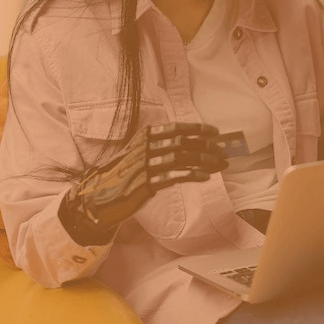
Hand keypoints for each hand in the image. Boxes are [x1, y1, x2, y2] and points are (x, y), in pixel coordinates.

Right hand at [59, 122, 227, 244]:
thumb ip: (160, 145)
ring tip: (219, 165)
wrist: (100, 195)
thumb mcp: (139, 152)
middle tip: (222, 152)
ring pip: (181, 159)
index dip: (198, 129)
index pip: (176, 128)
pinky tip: (205, 176)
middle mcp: (144, 147)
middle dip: (206, 146)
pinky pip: (173, 177)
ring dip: (204, 161)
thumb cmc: (125, 172)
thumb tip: (190, 143)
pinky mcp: (145, 184)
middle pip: (182, 143)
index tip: (216, 133)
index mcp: (144, 136)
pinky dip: (192, 175)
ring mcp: (144, 165)